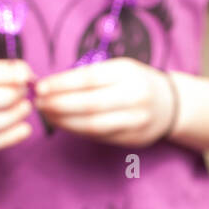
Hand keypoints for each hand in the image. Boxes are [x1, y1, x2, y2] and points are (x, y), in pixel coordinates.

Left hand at [33, 59, 177, 146]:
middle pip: (89, 104)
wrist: (170, 105)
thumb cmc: (135, 82)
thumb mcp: (119, 69)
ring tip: (46, 115)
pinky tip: (63, 124)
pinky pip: (99, 136)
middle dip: (58, 105)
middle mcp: (134, 97)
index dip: (61, 84)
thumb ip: (90, 75)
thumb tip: (51, 85)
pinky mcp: (133, 139)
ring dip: (64, 121)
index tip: (41, 87)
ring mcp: (135, 121)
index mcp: (128, 73)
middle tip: (38, 103)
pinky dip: (77, 130)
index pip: (89, 79)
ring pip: (93, 125)